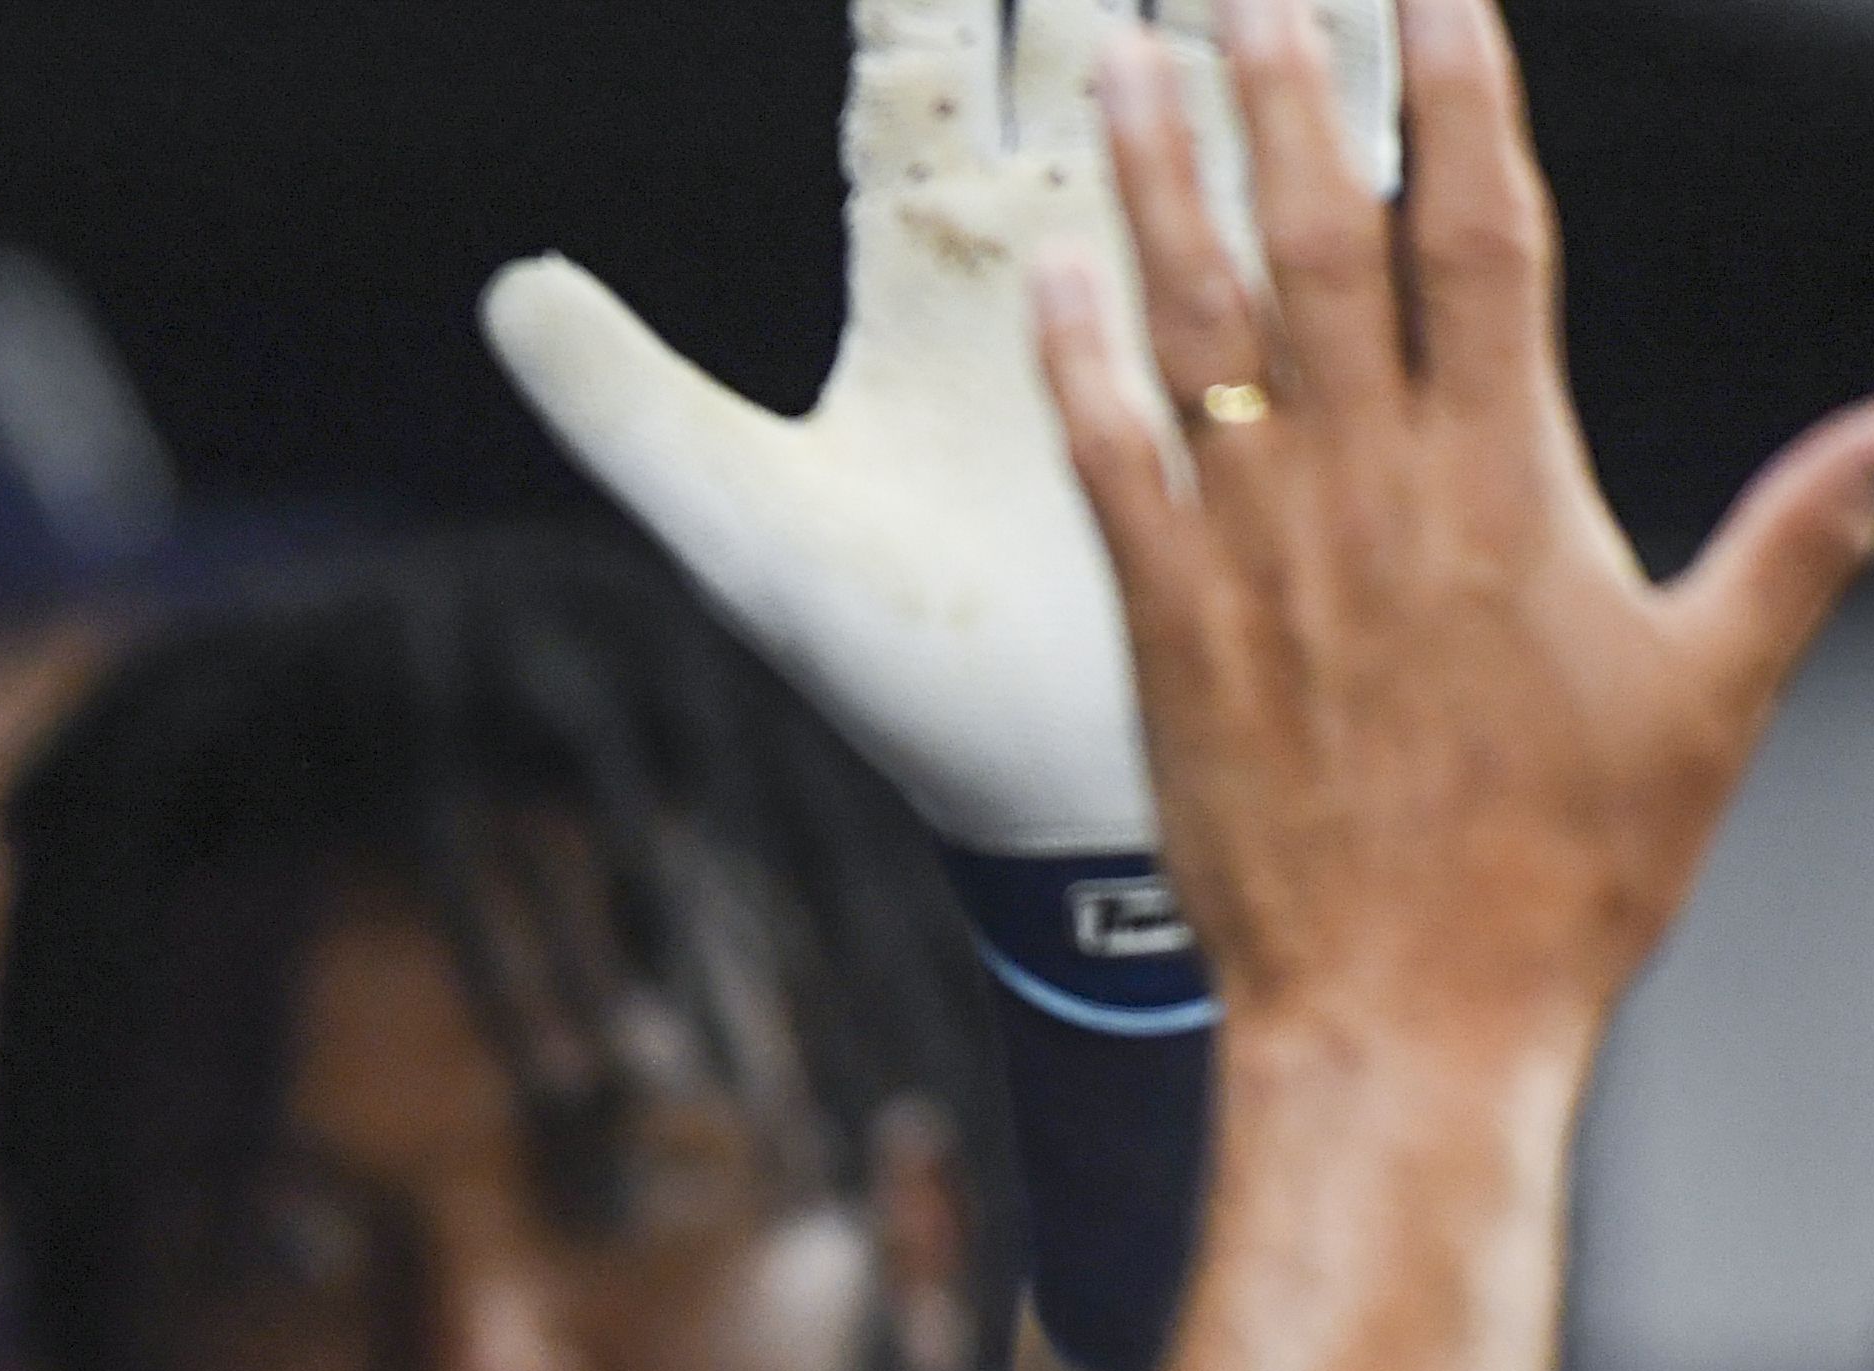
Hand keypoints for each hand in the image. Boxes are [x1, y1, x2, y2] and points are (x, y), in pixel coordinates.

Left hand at [489, 0, 1391, 854]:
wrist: (1055, 790)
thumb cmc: (901, 674)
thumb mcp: (746, 531)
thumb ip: (626, 404)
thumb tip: (507, 291)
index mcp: (925, 253)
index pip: (911, 49)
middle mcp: (1047, 230)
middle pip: (1075, 14)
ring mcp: (1170, 268)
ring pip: (1212, 64)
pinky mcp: (1278, 333)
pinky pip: (1331, 173)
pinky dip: (1366, 77)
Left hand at [1030, 0, 1873, 1058]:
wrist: (1405, 1018)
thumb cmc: (1564, 876)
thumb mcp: (1714, 697)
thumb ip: (1805, 538)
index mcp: (1511, 489)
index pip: (1486, 241)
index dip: (1461, 101)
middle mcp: (1374, 496)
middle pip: (1324, 246)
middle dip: (1285, 97)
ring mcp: (1261, 557)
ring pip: (1201, 330)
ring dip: (1158, 188)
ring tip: (1125, 64)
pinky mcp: (1172, 632)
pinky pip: (1112, 466)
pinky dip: (1079, 364)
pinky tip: (1050, 271)